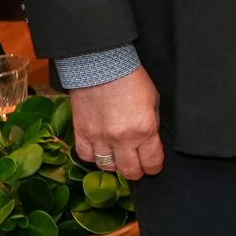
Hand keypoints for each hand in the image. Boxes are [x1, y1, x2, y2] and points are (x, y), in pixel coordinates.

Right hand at [70, 66, 163, 180]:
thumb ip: (152, 124)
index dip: (154, 167)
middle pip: (130, 171)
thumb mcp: (153, 100)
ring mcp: (99, 137)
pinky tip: (100, 149)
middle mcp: (122, 138)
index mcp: (145, 129)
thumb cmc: (131, 78)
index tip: (153, 166)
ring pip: (107, 167)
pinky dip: (94, 156)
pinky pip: (86, 156)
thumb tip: (150, 142)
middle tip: (137, 165)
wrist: (101, 63)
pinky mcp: (81, 132)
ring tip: (118, 156)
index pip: (152, 163)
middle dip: (136, 171)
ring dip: (115, 164)